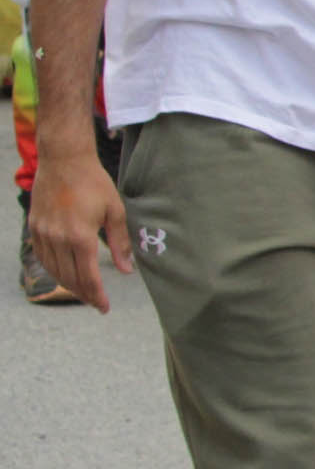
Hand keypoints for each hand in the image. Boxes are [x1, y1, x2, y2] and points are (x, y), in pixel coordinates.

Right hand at [28, 143, 130, 310]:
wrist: (63, 160)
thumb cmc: (94, 183)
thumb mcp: (115, 211)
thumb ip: (119, 243)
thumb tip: (125, 271)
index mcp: (80, 236)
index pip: (88, 277)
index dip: (97, 296)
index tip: (105, 307)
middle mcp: (58, 238)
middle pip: (70, 278)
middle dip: (84, 295)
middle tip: (97, 304)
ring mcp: (43, 233)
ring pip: (54, 270)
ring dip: (69, 285)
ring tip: (84, 293)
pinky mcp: (34, 227)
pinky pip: (43, 257)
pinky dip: (54, 270)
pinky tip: (65, 274)